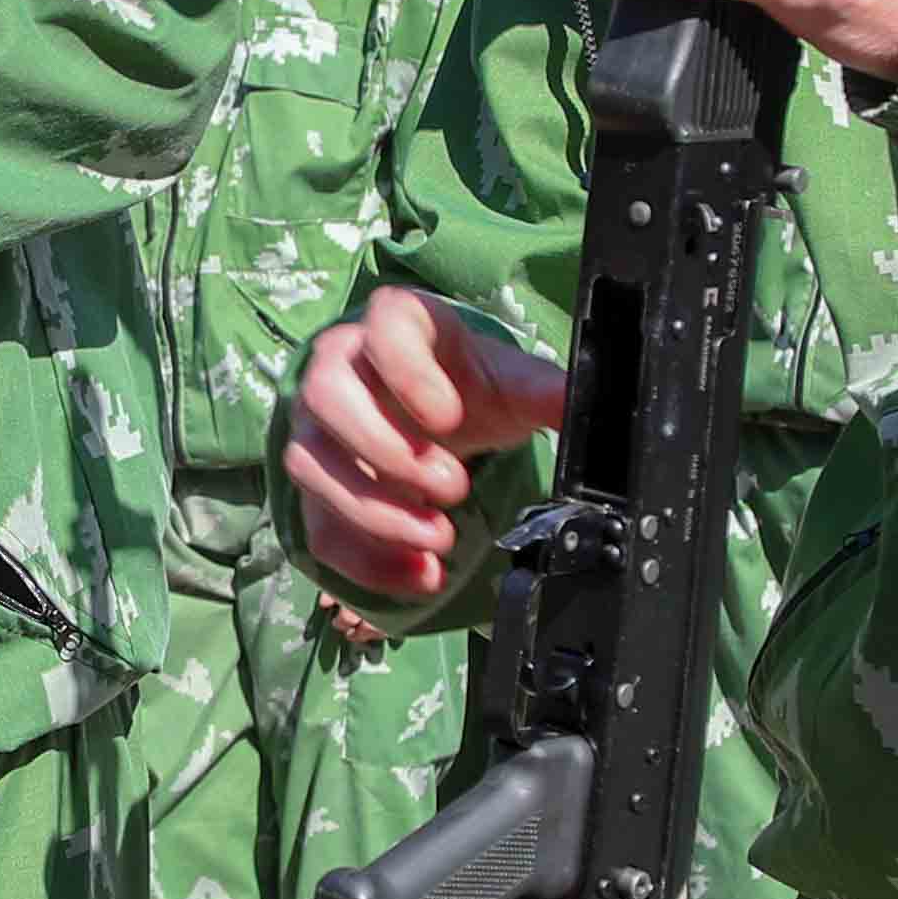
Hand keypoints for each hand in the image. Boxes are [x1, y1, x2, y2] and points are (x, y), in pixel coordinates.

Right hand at [281, 287, 565, 610]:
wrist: (435, 415)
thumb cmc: (466, 388)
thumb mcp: (510, 386)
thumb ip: (545, 394)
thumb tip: (586, 407)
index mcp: (394, 324)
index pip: (383, 325)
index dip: (410, 373)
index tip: (451, 419)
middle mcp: (339, 368)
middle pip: (327, 397)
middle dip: (388, 452)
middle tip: (453, 487)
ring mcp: (316, 428)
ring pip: (311, 466)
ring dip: (376, 514)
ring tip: (441, 540)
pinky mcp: (315, 487)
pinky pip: (319, 526)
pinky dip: (368, 561)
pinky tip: (420, 574)